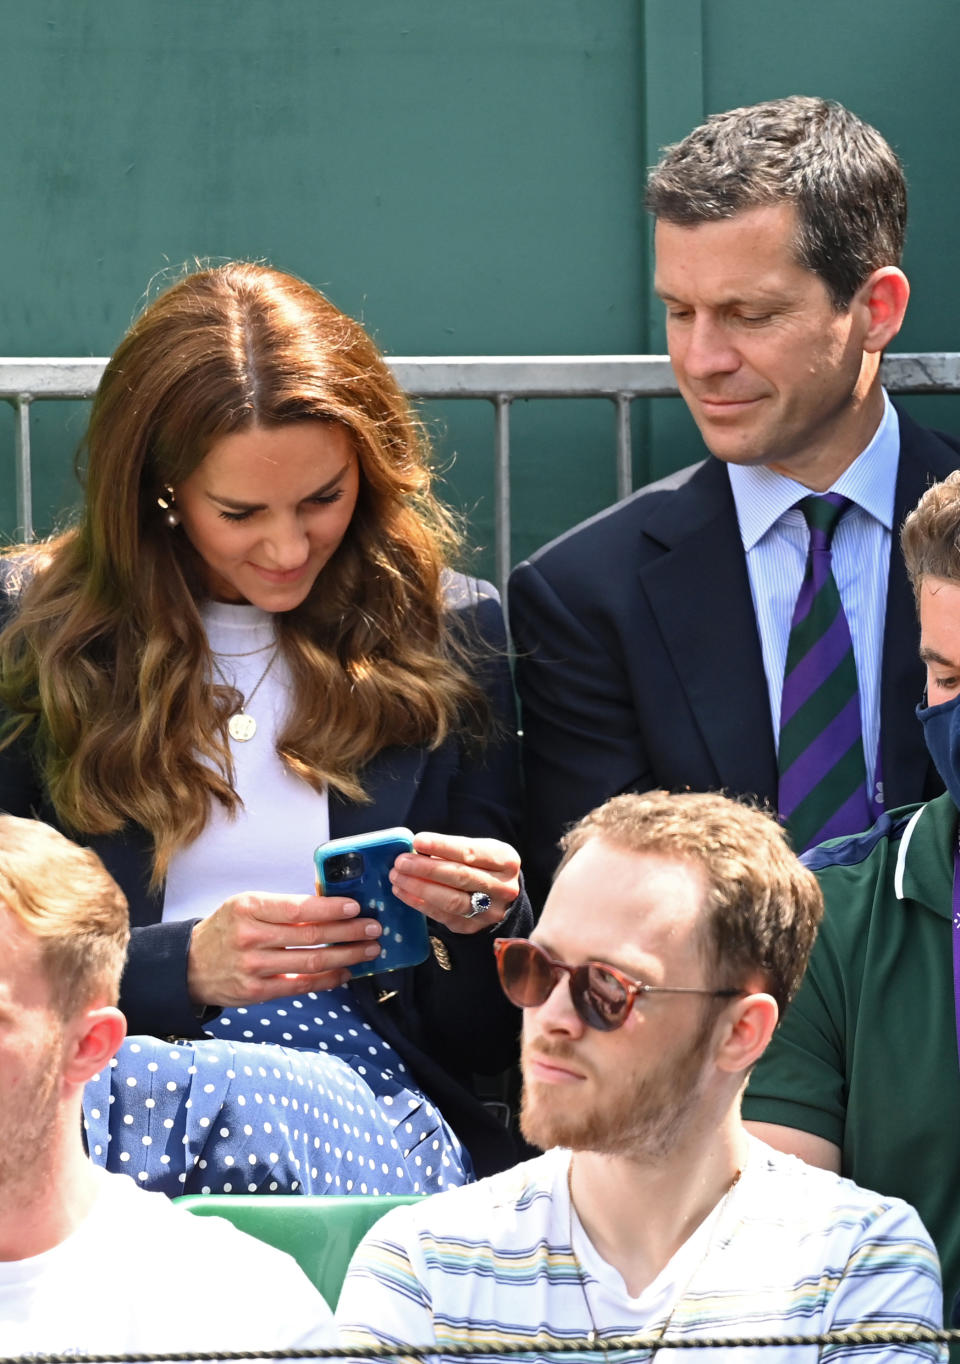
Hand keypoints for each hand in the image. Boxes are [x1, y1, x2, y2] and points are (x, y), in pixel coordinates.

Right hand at [187, 892, 382, 1007]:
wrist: (189, 965)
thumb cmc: (225, 929)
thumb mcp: (244, 905)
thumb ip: (281, 906)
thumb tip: (329, 905)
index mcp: (247, 908)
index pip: (298, 908)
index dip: (331, 909)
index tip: (356, 906)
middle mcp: (250, 937)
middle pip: (310, 936)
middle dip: (349, 932)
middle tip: (374, 928)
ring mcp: (253, 967)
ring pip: (310, 962)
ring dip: (346, 956)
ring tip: (368, 950)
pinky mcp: (256, 992)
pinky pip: (300, 986)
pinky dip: (328, 980)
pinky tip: (346, 973)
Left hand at [388, 832, 520, 934]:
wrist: (499, 897)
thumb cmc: (482, 866)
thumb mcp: (479, 851)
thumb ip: (453, 850)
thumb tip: (415, 850)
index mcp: (507, 861)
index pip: (471, 853)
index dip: (442, 847)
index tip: (417, 841)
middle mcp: (503, 887)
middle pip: (460, 877)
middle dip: (426, 868)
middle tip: (401, 862)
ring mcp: (489, 911)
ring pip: (451, 900)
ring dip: (419, 887)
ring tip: (397, 877)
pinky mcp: (472, 927)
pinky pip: (442, 916)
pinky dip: (419, 903)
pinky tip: (403, 892)